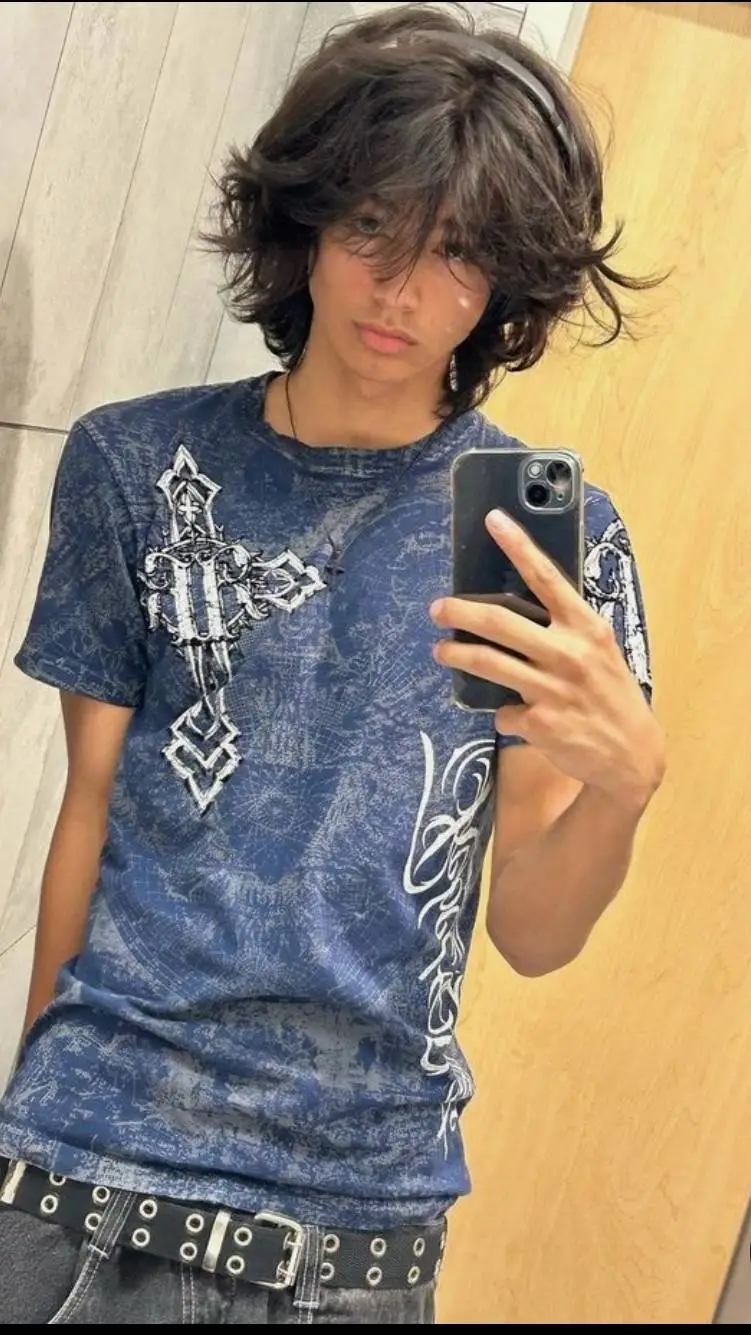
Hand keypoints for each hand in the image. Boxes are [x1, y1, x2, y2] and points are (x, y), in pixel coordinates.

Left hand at [430, 509, 665, 812]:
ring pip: (489, 663)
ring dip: (457, 655)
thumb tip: (518, 611)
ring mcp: (552, 689)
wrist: (631, 755)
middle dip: (460, 612)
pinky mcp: (539, 722)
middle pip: (500, 623)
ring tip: (442, 650)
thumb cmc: (610, 695)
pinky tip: (519, 717)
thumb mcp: (599, 651)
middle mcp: (569, 653)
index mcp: (586, 627)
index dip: (518, 547)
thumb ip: (566, 630)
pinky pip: (504, 711)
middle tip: (438, 608)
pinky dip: (505, 713)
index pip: (547, 579)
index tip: (494, 520)